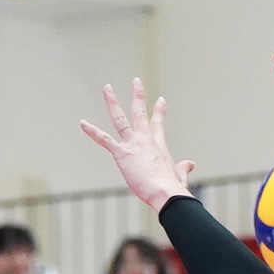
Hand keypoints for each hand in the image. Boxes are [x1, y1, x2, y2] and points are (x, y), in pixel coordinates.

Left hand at [78, 80, 195, 208]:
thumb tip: (190, 164)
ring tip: (107, 88)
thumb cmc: (173, 188)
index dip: (159, 111)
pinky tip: (82, 123)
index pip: (158, 124)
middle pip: (140, 113)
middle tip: (136, 81)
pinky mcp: (122, 153)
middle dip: (138, 95)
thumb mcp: (179, 175)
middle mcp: (145, 140)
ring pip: (120, 119)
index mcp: (159, 145)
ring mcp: (133, 144)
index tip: (160, 99)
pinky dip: (92, 131)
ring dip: (113, 102)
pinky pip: (104, 140)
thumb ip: (183, 168)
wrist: (166, 192)